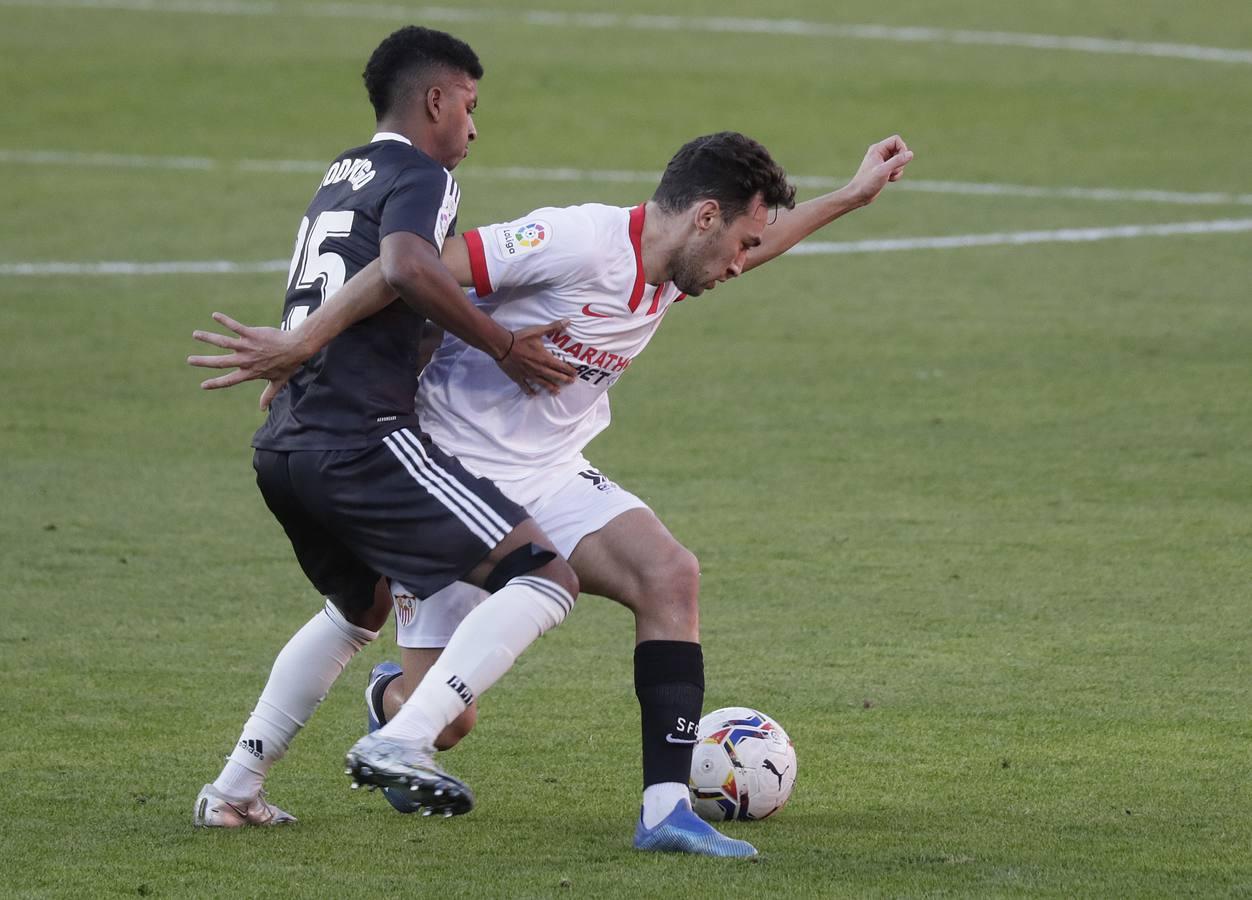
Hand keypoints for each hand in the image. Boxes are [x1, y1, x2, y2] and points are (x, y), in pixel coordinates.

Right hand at [187, 312, 308, 409]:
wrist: (297, 347)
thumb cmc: (288, 364)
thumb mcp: (278, 382)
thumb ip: (268, 395)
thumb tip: (262, 409)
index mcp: (250, 373)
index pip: (229, 380)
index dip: (216, 383)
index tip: (203, 385)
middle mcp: (245, 360)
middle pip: (220, 362)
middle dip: (203, 361)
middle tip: (189, 360)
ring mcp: (247, 347)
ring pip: (223, 342)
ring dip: (208, 337)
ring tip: (195, 334)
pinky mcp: (251, 334)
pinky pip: (235, 326)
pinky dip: (224, 320)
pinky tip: (214, 315)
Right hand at [496, 319, 576, 395]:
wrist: (503, 346)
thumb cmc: (521, 338)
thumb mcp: (538, 331)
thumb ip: (554, 327)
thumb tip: (567, 321)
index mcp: (545, 359)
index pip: (561, 366)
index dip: (569, 370)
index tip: (575, 374)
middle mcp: (539, 369)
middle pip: (555, 376)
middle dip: (564, 379)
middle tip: (571, 382)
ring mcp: (529, 375)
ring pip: (543, 384)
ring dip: (551, 388)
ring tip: (557, 392)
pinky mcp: (519, 378)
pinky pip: (526, 387)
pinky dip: (530, 391)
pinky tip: (533, 395)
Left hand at [845, 135, 913, 207]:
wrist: (858, 195)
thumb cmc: (867, 183)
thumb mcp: (884, 171)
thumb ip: (897, 161)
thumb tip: (911, 154)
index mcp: (877, 149)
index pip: (896, 140)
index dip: (902, 149)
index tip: (901, 160)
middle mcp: (880, 153)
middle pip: (900, 150)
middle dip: (900, 162)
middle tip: (893, 170)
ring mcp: (882, 162)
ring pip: (900, 160)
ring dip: (898, 170)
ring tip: (889, 176)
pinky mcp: (884, 170)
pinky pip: (897, 168)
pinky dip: (896, 175)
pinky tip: (888, 180)